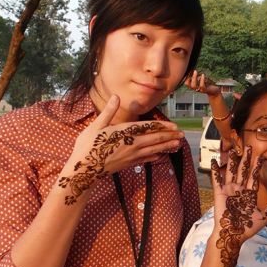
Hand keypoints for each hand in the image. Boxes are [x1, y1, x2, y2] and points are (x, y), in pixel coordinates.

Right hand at [58, 95, 183, 204]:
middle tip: (182, 134)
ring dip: (167, 146)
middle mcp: (132, 145)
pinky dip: (155, 157)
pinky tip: (161, 156)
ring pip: (153, 150)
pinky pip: (146, 160)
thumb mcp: (96, 126)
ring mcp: (131, 156)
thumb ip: (108, 111)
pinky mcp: (129, 164)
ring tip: (178, 144)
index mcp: (125, 133)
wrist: (83, 170)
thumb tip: (116, 96)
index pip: (148, 127)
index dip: (162, 126)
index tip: (174, 126)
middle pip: (155, 139)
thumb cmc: (87, 146)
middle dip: (170, 136)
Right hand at [185, 70, 220, 97]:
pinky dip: (201, 80)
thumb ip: (198, 75)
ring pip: (193, 86)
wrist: (215, 90)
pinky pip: (201, 86)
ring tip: (196, 72)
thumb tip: (194, 68)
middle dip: (188, 77)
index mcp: (194, 85)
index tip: (188, 70)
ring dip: (194, 78)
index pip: (186, 82)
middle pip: (188, 84)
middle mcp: (195, 88)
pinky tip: (203, 75)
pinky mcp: (205, 90)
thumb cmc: (208, 83)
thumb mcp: (202, 78)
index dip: (186, 77)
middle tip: (192, 71)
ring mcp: (199, 90)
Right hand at [210, 146, 266, 266]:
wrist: (232, 235)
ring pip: (231, 172)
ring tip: (234, 150)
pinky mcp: (219, 193)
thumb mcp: (263, 218)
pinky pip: (216, 179)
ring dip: (233, 161)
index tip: (261, 157)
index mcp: (249, 195)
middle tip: (249, 147)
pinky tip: (214, 161)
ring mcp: (229, 190)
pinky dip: (215, 170)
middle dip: (246, 159)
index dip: (257, 167)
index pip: (254, 178)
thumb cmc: (246, 228)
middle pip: (243, 171)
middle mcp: (239, 190)